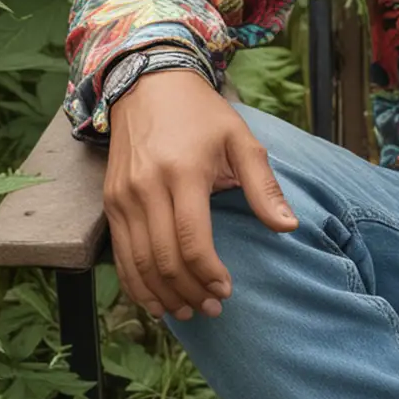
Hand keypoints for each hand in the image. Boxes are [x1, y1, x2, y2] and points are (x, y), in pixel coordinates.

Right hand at [104, 70, 297, 319]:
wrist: (148, 86)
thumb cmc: (202, 115)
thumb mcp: (241, 141)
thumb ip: (264, 187)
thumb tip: (288, 227)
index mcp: (183, 173)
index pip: (192, 240)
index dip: (209, 273)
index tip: (227, 290)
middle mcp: (146, 188)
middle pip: (163, 259)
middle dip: (189, 291)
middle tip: (212, 309)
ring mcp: (122, 197)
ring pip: (137, 263)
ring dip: (161, 295)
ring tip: (187, 312)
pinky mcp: (110, 203)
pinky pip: (120, 254)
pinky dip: (135, 283)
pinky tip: (156, 300)